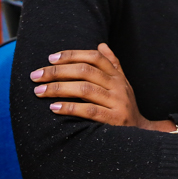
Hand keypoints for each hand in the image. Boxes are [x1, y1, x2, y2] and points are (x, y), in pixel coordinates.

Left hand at [30, 44, 171, 130]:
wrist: (141, 133)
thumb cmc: (124, 106)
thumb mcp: (122, 84)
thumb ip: (112, 64)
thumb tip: (101, 45)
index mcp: (117, 75)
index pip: (94, 57)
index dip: (72, 55)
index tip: (51, 58)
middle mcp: (118, 86)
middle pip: (85, 71)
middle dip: (57, 71)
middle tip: (36, 75)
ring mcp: (117, 102)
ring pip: (84, 89)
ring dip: (58, 88)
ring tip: (39, 90)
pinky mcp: (114, 119)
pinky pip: (89, 111)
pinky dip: (70, 108)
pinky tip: (54, 108)